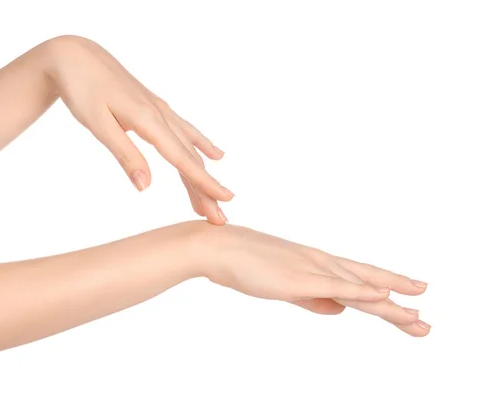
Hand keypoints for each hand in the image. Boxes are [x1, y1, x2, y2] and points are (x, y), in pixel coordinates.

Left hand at [43, 36, 232, 224]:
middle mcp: (160, 115)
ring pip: (188, 147)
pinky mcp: (154, 108)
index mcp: (148, 120)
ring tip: (215, 196)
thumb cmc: (82, 89)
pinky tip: (215, 154)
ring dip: (202, 173)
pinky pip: (184, 130)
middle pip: (189, 158)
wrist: (75, 56)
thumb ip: (125, 155)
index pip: (182, 159)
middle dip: (206, 188)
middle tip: (220, 217)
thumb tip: (145, 187)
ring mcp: (160, 110)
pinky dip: (200, 144)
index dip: (203, 183)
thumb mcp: (98, 125)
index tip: (223, 202)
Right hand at [188, 222, 429, 336]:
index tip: (410, 301)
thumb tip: (340, 310)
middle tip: (424, 323)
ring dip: (390, 306)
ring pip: (359, 288)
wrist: (217, 247)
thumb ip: (312, 298)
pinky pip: (336, 286)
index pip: (359, 279)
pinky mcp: (298, 277)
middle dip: (398, 303)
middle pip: (368, 284)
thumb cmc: (244, 264)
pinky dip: (361, 291)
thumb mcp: (284, 286)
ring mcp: (311, 268)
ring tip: (417, 321)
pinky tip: (383, 297)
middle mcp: (320, 263)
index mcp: (316, 264)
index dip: (387, 290)